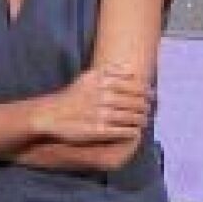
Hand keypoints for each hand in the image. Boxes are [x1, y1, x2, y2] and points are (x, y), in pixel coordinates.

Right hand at [32, 66, 151, 143]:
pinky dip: (133, 131)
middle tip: (150, 108)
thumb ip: (109, 72)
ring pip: (132, 117)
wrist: (51, 115)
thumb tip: (131, 69)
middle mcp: (104, 97)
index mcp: (102, 82)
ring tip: (145, 120)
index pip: (134, 86)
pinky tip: (135, 131)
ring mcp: (102, 114)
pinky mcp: (100, 130)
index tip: (152, 94)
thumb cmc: (71, 96)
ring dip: (142, 119)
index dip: (146, 91)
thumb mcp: (87, 77)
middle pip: (136, 102)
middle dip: (146, 106)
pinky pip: (124, 131)